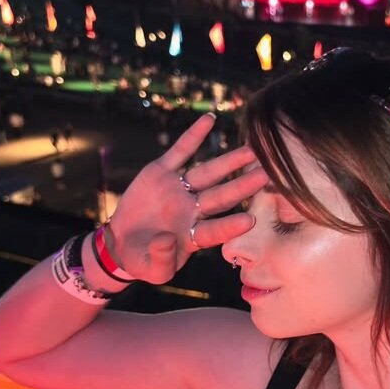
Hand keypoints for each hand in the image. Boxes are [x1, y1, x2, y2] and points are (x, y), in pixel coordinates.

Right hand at [106, 113, 266, 283]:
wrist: (123, 242)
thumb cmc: (144, 260)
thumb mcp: (150, 269)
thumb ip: (161, 259)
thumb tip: (168, 241)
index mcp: (194, 235)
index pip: (215, 230)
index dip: (230, 225)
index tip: (251, 220)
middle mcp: (193, 210)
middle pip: (221, 197)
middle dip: (243, 186)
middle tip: (266, 175)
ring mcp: (179, 189)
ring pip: (208, 172)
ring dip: (229, 161)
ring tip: (251, 149)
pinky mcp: (162, 172)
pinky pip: (180, 150)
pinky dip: (193, 135)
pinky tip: (209, 119)